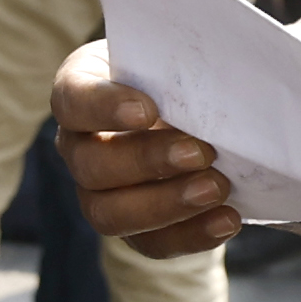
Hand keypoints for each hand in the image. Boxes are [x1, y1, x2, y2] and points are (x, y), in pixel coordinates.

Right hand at [50, 41, 243, 258]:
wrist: (202, 114)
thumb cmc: (182, 74)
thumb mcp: (180, 57)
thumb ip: (188, 60)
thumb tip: (226, 65)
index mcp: (81, 92)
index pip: (72, 100)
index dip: (103, 107)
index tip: (147, 110)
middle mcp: (79, 146)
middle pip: (90, 165)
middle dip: (147, 161)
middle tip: (202, 152)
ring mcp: (99, 193)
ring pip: (109, 214)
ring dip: (165, 205)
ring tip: (217, 189)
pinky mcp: (133, 228)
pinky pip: (151, 243)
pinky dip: (191, 235)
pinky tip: (228, 218)